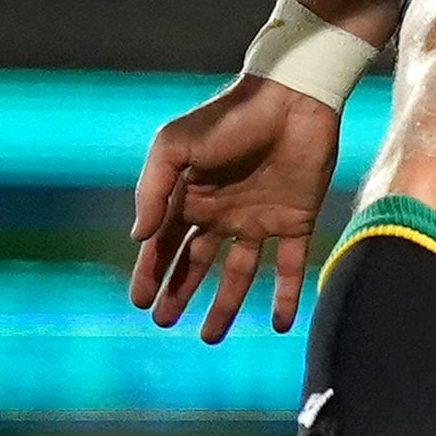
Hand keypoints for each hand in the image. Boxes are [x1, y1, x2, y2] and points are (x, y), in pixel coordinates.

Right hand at [129, 75, 344, 342]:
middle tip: (164, 321)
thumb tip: (137, 237)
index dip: (150, 271)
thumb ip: (152, 189)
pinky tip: (278, 326)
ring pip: (239, 272)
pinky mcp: (297, 219)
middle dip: (179, 291)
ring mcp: (260, 218)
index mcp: (192, 194)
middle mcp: (223, 211)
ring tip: (209, 337)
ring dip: (226, 305)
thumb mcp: (174, 146)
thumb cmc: (228, 117)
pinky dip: (286, 296)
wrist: (292, 98)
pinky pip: (291, 266)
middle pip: (196, 261)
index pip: (164, 242)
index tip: (139, 302)